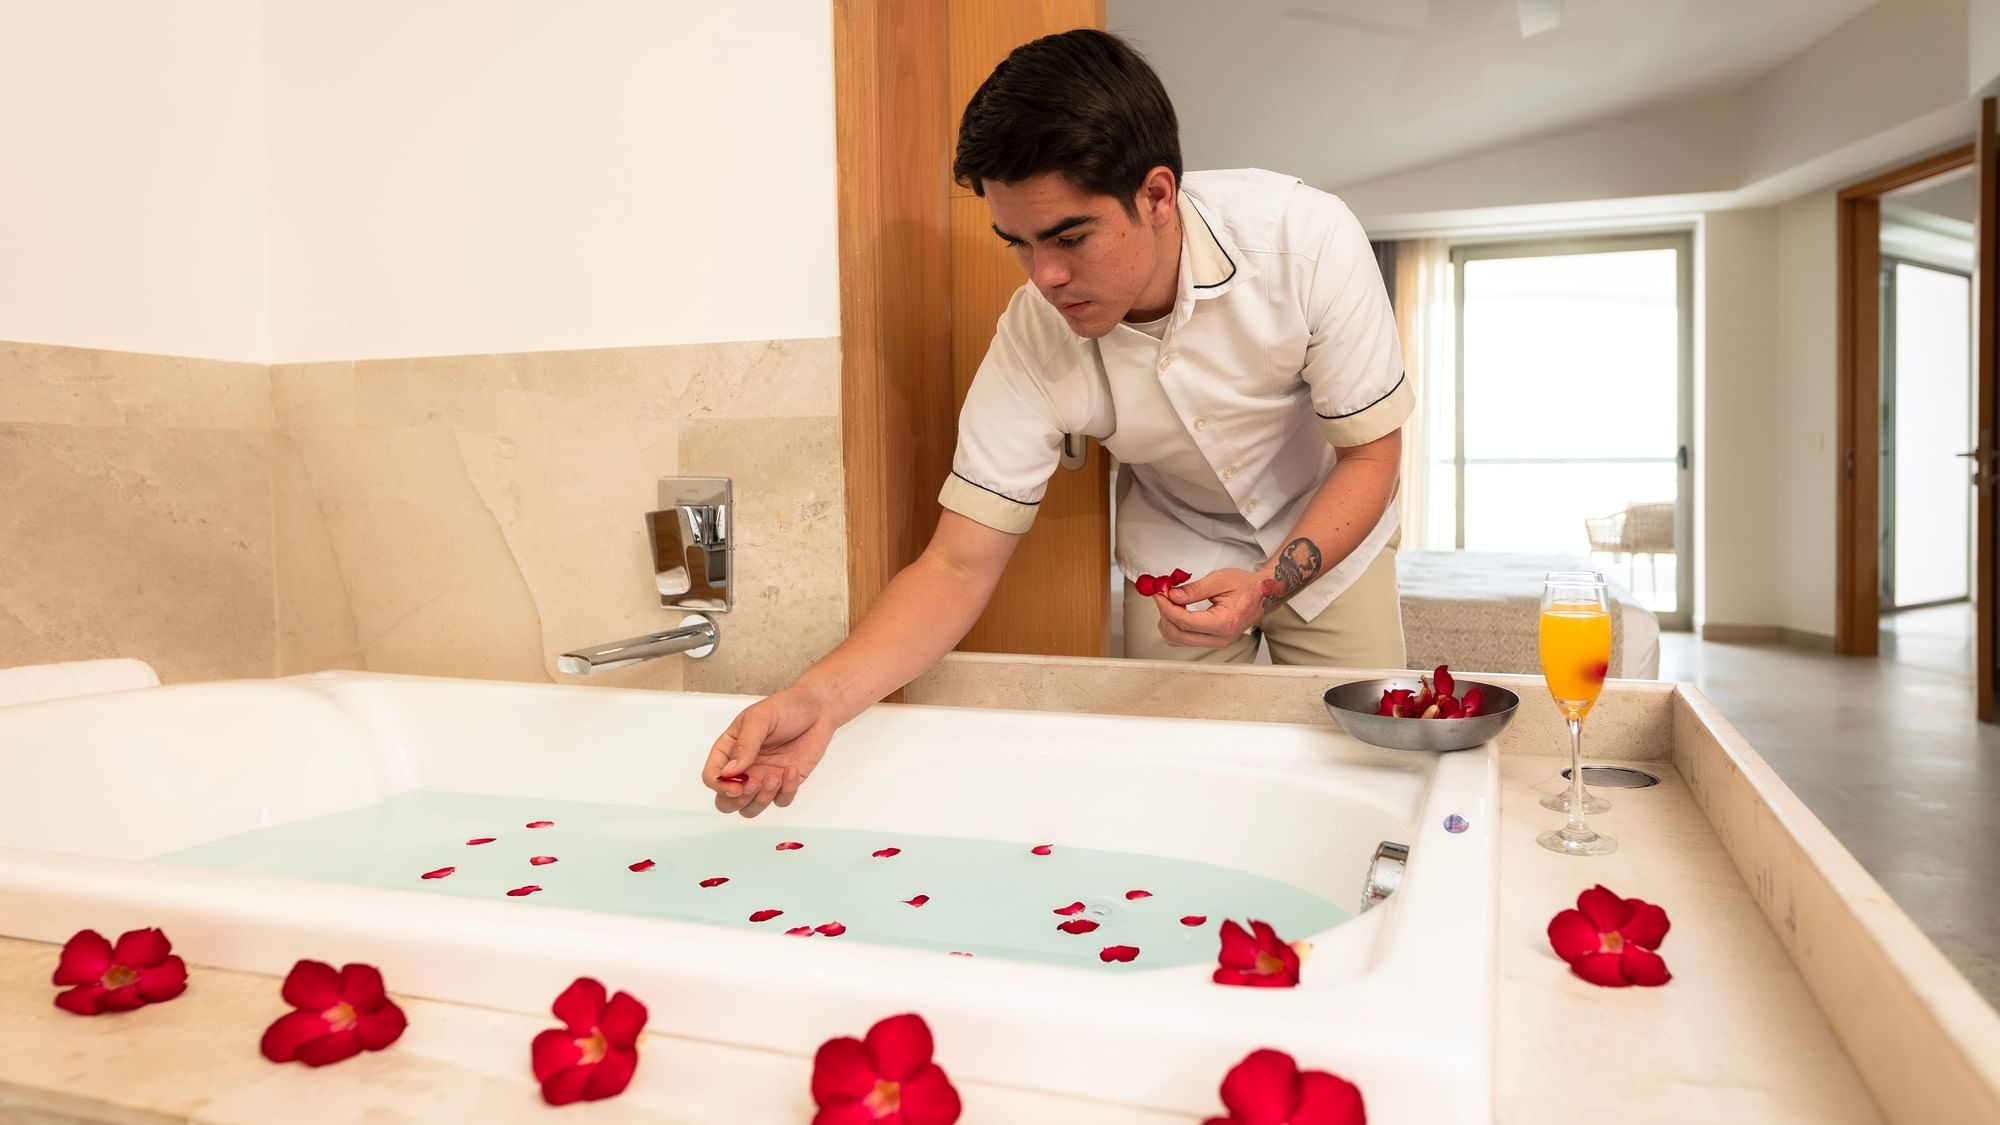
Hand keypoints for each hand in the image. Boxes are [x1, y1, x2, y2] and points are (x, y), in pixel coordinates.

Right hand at [701, 685, 837, 817]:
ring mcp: (763, 778)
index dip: (719, 786)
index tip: (735, 785)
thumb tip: (728, 772)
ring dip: (762, 800)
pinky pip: (780, 801)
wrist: (818, 708)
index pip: (712, 776)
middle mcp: (744, 768)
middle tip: (754, 784)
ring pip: (751, 808)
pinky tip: (792, 770)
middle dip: (738, 800)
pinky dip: (786, 792)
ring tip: (775, 776)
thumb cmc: (785, 707)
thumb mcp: (760, 718)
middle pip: (726, 801)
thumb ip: (745, 745)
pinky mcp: (786, 784)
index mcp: (729, 750)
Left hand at [1154, 568, 1283, 648]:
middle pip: (1178, 635)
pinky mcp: (1211, 642)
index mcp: (1224, 623)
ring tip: (1171, 602)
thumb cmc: (1246, 586)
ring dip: (1168, 621)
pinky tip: (1177, 611)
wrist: (1261, 595)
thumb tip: (1172, 596)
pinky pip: (1184, 641)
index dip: (1167, 607)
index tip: (1159, 594)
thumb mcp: (1220, 580)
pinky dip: (1174, 627)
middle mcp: (1220, 638)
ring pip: (1178, 641)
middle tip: (1162, 595)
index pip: (1185, 622)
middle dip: (1164, 614)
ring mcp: (1216, 643)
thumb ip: (1194, 589)